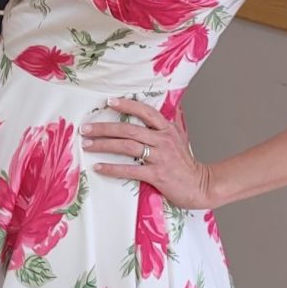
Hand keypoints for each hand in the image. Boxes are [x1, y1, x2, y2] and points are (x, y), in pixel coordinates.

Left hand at [81, 97, 213, 209]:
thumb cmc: (187, 163)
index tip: (109, 102)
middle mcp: (162, 140)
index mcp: (167, 129)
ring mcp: (159, 157)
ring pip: (127, 146)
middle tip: (86, 128)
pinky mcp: (156, 175)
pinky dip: (112, 168)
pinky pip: (130, 170)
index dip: (127, 105)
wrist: (200, 186)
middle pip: (129, 129)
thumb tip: (173, 105)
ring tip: (87, 145)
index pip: (145, 111)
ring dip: (104, 145)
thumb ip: (174, 121)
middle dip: (105, 128)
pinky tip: (99, 167)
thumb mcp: (182, 137)